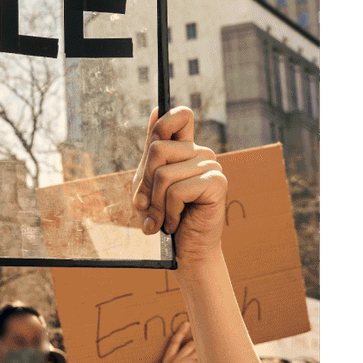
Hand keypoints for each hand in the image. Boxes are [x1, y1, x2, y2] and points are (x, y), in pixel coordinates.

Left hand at [139, 108, 226, 252]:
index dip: (164, 122)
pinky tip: (176, 224)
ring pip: (164, 173)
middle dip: (146, 185)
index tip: (153, 141)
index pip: (179, 116)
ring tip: (163, 220)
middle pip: (157, 149)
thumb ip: (152, 150)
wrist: (186, 253)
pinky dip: (170, 213)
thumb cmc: (165, 219)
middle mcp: (201, 153)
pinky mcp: (217, 183)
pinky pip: (177, 190)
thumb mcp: (149, 183)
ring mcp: (211, 166)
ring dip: (157, 205)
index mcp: (185, 149)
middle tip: (149, 208)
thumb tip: (156, 109)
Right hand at [159, 314, 201, 362]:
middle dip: (198, 348)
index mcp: (167, 361)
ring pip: (199, 350)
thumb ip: (180, 357)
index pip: (174, 342)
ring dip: (204, 355)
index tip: (186, 322)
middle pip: (191, 344)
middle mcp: (174, 362)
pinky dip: (208, 360)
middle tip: (200, 360)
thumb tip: (193, 339)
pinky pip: (205, 357)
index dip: (181, 331)